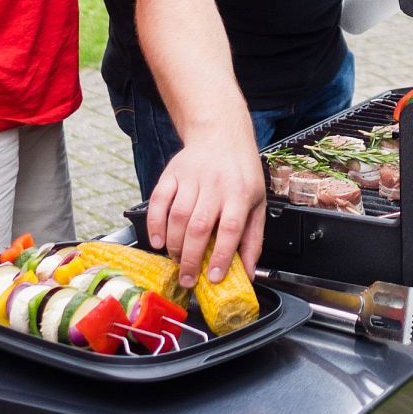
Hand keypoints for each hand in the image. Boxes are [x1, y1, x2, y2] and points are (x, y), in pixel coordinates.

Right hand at [146, 124, 265, 289]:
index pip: (231, 229)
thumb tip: (249, 272)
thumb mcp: (257, 202)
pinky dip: (155, 224)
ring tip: (177, 261)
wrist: (221, 134)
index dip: (222, 256)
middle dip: (192, 259)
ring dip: (174, 245)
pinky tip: (157, 241)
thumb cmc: (241, 172)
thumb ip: (253, 238)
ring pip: (178, 217)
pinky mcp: (173, 173)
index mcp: (239, 193)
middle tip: (188, 279)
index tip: (214, 277)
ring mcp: (191, 178)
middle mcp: (215, 185)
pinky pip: (159, 201)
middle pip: (200, 226)